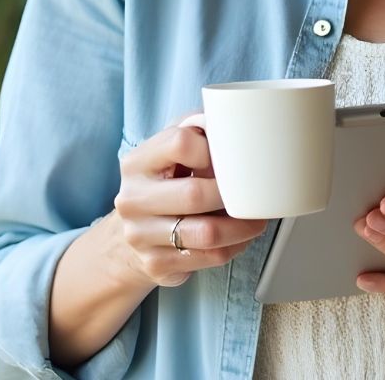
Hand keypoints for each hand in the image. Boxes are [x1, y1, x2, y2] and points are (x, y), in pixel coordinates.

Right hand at [109, 110, 267, 287]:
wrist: (129, 236)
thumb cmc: (161, 184)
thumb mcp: (168, 151)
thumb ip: (193, 129)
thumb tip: (230, 119)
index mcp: (136, 162)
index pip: (180, 143)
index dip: (212, 149)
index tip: (228, 158)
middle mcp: (132, 199)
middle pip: (195, 194)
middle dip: (233, 195)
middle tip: (254, 194)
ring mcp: (140, 235)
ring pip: (207, 234)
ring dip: (242, 227)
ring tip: (256, 219)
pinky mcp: (155, 264)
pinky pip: (208, 257)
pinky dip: (234, 248)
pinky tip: (239, 237)